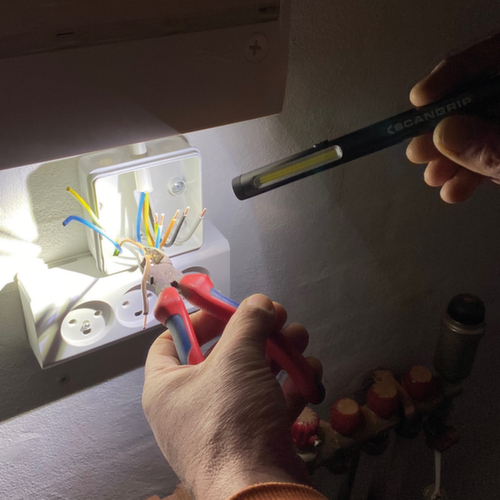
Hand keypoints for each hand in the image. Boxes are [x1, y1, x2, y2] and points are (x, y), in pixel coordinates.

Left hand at [142, 294, 321, 499]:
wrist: (259, 493)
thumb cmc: (231, 420)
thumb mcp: (236, 359)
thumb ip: (247, 322)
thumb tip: (259, 302)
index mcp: (166, 386)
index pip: (171, 340)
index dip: (198, 318)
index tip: (228, 308)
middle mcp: (188, 406)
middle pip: (220, 356)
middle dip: (255, 334)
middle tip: (278, 317)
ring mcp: (221, 426)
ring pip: (250, 378)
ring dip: (278, 355)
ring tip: (300, 338)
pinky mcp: (251, 441)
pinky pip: (266, 404)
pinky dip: (288, 387)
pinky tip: (310, 373)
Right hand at [406, 33, 499, 202]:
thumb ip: (492, 146)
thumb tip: (444, 133)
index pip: (490, 56)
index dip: (452, 74)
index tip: (420, 100)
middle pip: (476, 98)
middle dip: (442, 130)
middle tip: (417, 152)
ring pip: (478, 129)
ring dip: (450, 157)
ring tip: (433, 178)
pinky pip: (490, 152)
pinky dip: (470, 173)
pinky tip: (453, 190)